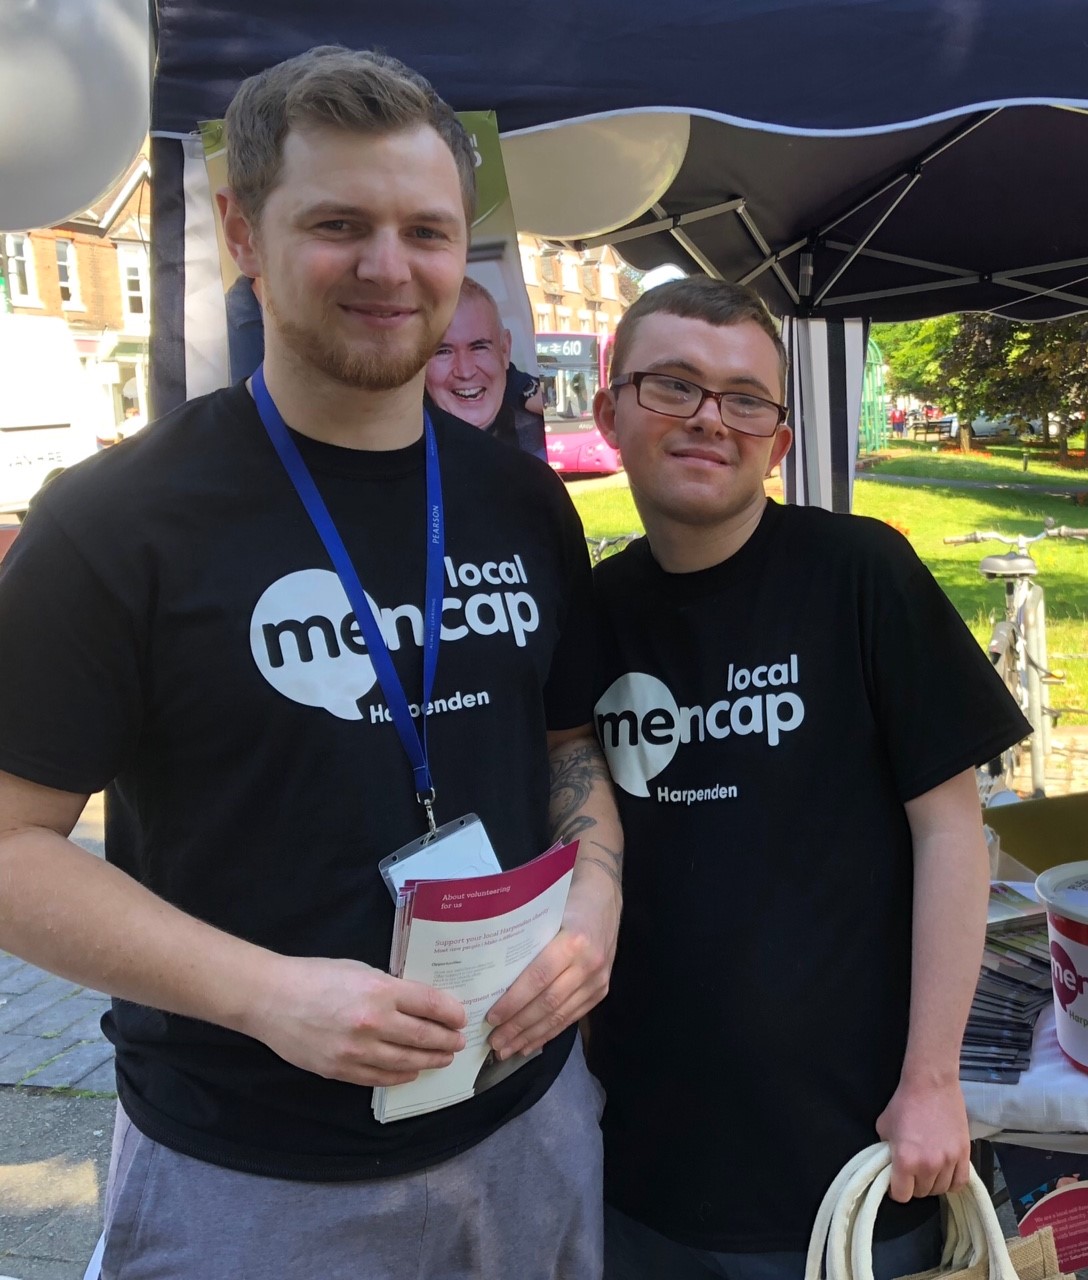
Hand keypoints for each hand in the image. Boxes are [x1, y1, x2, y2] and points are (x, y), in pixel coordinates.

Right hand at [246, 954, 466, 1087]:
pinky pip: (380, 1078)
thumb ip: (389, 988)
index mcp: (380, 990)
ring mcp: (357, 1051)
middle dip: (446, 1041)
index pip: (430, 1004)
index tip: (461, 1018)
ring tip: (442, 1058)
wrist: (271, 998)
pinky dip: (401, 1075)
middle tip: (458, 1042)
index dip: (451, 1013)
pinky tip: (412, 1071)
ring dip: (430, 1061)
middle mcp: (373, 1023)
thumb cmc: (316, 975)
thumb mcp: (360, 969)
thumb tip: (418, 1004)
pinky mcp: (341, 1071)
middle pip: (424, 1037)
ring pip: (406, 1062)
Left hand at [485, 869, 619, 1059]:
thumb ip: (527, 941)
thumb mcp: (546, 913)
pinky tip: (530, 1043)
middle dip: (518, 1026)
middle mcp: (589, 964)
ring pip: (560, 1016)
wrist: (604, 898)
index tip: (491, 1017)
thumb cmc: (567, 901)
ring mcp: (598, 980)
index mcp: (574, 941)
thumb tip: (489, 974)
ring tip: (506, 1049)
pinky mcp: (601, 991)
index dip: (514, 1001)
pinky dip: (549, 1033)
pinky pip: (572, 1017)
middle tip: (494, 1042)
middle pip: (548, 1003)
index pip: (539, 977)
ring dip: (531, 1036)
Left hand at [876, 1078, 970, 1201]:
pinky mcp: (964, 1155)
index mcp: (906, 1160)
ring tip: (927, 1169)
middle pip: (921, 1194)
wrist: (931, 1085)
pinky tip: (945, 1173)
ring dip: (932, 1183)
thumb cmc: (904, 1103)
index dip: (896, 1189)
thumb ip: (886, 1151)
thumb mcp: (884, 1127)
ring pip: (940, 1189)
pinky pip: (959, 1182)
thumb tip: (890, 1164)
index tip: (895, 1181)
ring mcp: (949, 1162)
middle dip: (914, 1184)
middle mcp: (928, 1166)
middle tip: (911, 1170)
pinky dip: (951, 1182)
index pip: (901, 1195)